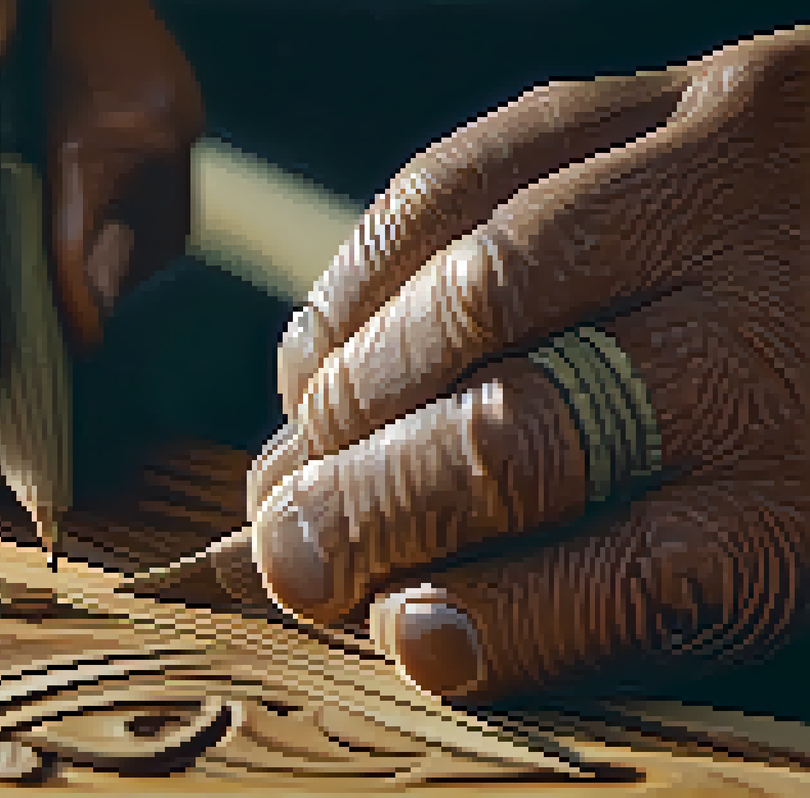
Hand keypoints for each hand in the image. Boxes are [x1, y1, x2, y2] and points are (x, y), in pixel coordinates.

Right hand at [144, 26, 809, 704]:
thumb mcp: (795, 531)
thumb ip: (626, 587)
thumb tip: (417, 625)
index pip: (647, 581)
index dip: (495, 621)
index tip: (402, 638)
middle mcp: (788, 326)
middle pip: (528, 434)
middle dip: (376, 506)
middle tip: (287, 555)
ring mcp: (728, 180)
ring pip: (477, 293)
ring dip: (348, 392)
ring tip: (294, 460)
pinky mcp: (670, 94)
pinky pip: (464, 174)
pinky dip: (361, 276)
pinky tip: (323, 351)